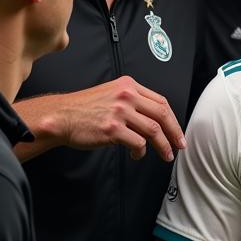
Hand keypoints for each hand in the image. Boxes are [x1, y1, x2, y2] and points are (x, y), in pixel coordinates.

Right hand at [45, 76, 184, 160]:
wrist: (61, 116)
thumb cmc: (84, 109)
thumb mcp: (111, 93)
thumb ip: (133, 101)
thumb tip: (155, 119)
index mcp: (128, 86)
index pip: (161, 102)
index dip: (173, 119)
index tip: (178, 132)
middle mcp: (126, 96)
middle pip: (162, 115)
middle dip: (175, 133)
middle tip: (180, 145)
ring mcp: (119, 112)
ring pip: (153, 130)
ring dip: (163, 146)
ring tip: (166, 155)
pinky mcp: (112, 129)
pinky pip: (138, 143)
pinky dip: (141, 151)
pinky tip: (137, 154)